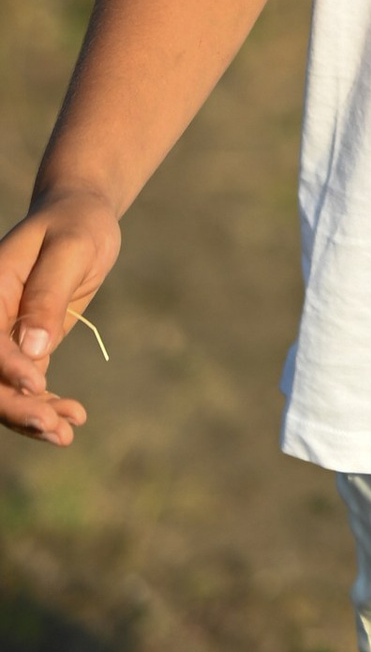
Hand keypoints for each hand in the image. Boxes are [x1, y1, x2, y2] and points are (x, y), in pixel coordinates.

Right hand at [0, 187, 120, 447]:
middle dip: (15, 406)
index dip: (7, 366)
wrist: (82, 217)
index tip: (39, 384)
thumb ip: (48, 294)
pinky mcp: (28, 348)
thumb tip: (33, 346)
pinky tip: (75, 418)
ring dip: (30, 417)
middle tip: (53, 428)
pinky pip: (27, 386)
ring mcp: (7, 337)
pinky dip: (46, 406)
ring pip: (5, 389)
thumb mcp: (70, 249)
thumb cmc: (76, 225)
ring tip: (66, 435)